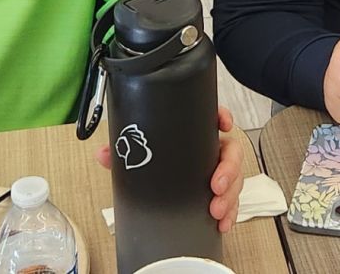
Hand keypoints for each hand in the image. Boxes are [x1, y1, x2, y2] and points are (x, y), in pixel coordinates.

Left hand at [97, 106, 244, 232]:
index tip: (222, 124)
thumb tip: (104, 154)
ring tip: (216, 211)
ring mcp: (218, 172)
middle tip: (216, 186)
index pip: (213, 119)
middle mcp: (211, 151)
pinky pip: (232, 201)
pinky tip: (222, 222)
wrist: (156, 190)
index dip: (222, 117)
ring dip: (230, 196)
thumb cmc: (155, 161)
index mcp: (196, 135)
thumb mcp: (139, 153)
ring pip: (235, 180)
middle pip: (231, 153)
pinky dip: (230, 213)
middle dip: (228, 171)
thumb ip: (122, 149)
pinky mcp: (219, 194)